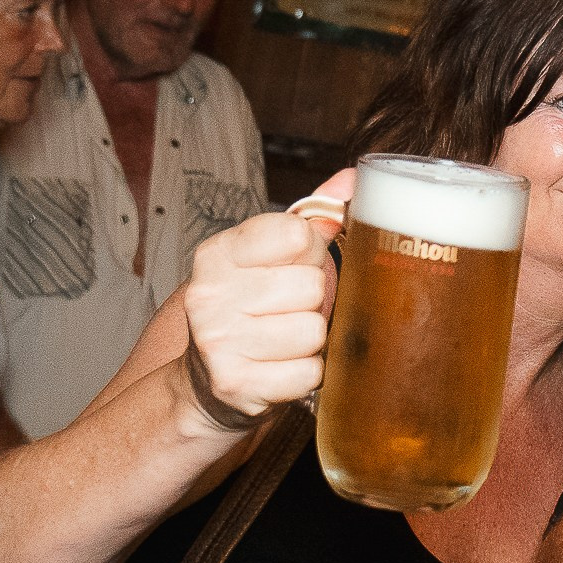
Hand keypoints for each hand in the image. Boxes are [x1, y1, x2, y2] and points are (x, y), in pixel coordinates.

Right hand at [180, 181, 351, 429]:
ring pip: (313, 331)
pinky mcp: (236, 384)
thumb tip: (354, 179)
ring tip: (285, 341)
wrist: (209, 383)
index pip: (296, 234)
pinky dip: (306, 374)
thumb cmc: (251, 311)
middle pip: (311, 286)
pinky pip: (308, 373)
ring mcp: (218, 342)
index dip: (310, 252)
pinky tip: (282, 368)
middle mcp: (209, 294)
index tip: (294, 266)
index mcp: (217, 253)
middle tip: (289, 311)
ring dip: (311, 340)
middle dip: (314, 302)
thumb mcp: (270, 258)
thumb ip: (311, 218)